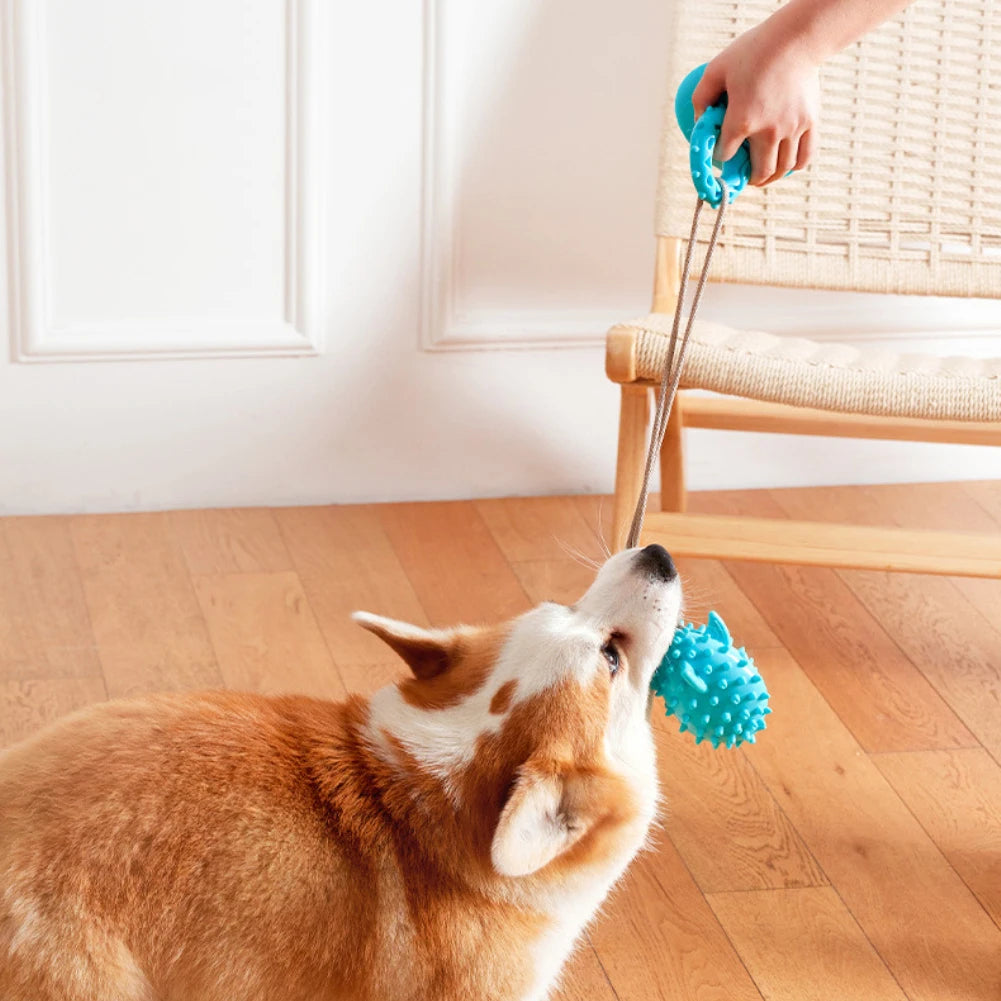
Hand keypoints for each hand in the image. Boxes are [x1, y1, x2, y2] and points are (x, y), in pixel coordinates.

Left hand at [692, 22, 820, 185]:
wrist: (795, 38)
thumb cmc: (754, 51)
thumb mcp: (716, 70)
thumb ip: (701, 98)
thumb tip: (699, 122)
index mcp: (742, 120)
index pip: (726, 154)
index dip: (720, 156)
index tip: (722, 153)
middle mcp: (769, 130)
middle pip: (760, 172)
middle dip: (749, 180)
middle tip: (745, 178)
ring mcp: (792, 128)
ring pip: (782, 169)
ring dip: (770, 178)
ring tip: (764, 175)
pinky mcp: (810, 122)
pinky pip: (805, 157)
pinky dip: (794, 167)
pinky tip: (787, 166)